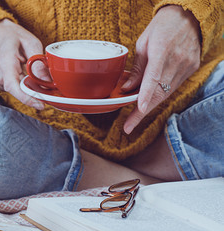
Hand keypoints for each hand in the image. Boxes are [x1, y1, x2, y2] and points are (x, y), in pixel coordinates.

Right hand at [0, 19, 47, 109]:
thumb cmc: (13, 37)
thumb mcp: (29, 43)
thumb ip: (37, 62)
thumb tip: (47, 80)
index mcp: (6, 63)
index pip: (13, 86)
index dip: (27, 98)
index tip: (40, 104)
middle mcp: (3, 76)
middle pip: (20, 93)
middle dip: (37, 96)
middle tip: (54, 95)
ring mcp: (4, 81)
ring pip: (22, 92)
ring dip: (36, 91)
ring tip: (48, 86)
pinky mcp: (9, 83)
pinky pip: (21, 89)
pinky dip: (32, 87)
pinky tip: (40, 82)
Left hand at [121, 5, 200, 133]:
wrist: (189, 16)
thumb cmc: (162, 26)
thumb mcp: (143, 43)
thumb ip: (137, 68)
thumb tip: (127, 88)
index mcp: (162, 50)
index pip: (153, 78)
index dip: (145, 96)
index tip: (139, 110)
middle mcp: (177, 60)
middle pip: (159, 92)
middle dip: (142, 112)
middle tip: (129, 126)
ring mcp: (187, 66)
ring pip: (166, 93)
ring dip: (149, 105)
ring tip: (134, 117)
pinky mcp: (191, 69)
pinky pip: (173, 87)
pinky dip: (160, 94)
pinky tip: (149, 100)